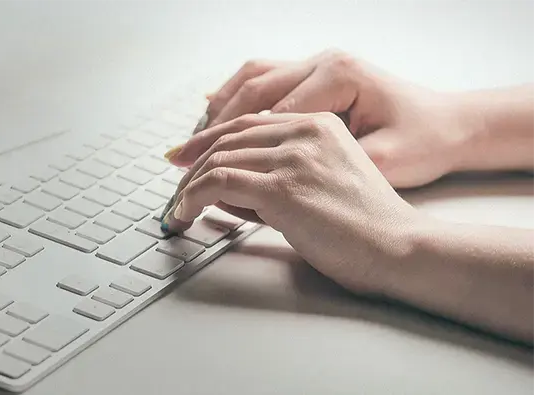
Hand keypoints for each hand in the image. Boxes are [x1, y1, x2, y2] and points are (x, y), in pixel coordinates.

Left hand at [165, 113, 421, 291]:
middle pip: (228, 137)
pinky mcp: (283, 187)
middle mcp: (304, 131)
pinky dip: (193, 196)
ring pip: (220, 158)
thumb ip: (277, 176)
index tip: (187, 157)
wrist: (399, 247)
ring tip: (177, 207)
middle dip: (193, 161)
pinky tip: (184, 212)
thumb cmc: (366, 224)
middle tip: (174, 183)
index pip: (247, 124)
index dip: (210, 140)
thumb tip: (226, 189)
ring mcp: (293, 157)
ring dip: (189, 185)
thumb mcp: (324, 182)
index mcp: (318, 124)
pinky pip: (220, 183)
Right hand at [200, 50, 474, 187]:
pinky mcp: (317, 73)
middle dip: (211, 128)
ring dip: (218, 109)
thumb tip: (255, 186)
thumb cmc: (422, 142)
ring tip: (192, 142)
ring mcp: (319, 62)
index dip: (229, 148)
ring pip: (252, 78)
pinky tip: (216, 113)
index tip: (201, 176)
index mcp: (339, 77)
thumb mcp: (378, 164)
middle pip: (251, 90)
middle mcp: (324, 61)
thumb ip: (316, 172)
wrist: (451, 124)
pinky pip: (265, 77)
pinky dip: (235, 95)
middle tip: (180, 158)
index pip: (268, 115)